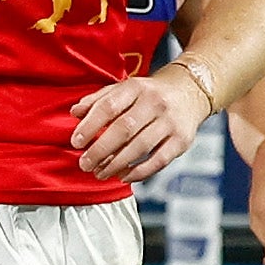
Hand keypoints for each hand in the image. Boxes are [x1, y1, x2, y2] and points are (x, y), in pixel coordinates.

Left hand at [68, 68, 202, 183]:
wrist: (190, 92)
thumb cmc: (147, 95)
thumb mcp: (122, 89)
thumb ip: (98, 100)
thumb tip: (74, 113)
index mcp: (135, 88)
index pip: (108, 107)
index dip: (90, 126)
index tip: (76, 143)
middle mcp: (155, 103)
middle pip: (124, 129)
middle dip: (100, 150)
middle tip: (84, 164)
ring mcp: (171, 122)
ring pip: (140, 146)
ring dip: (116, 164)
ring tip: (99, 173)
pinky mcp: (182, 140)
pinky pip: (159, 160)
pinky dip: (140, 172)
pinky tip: (123, 176)